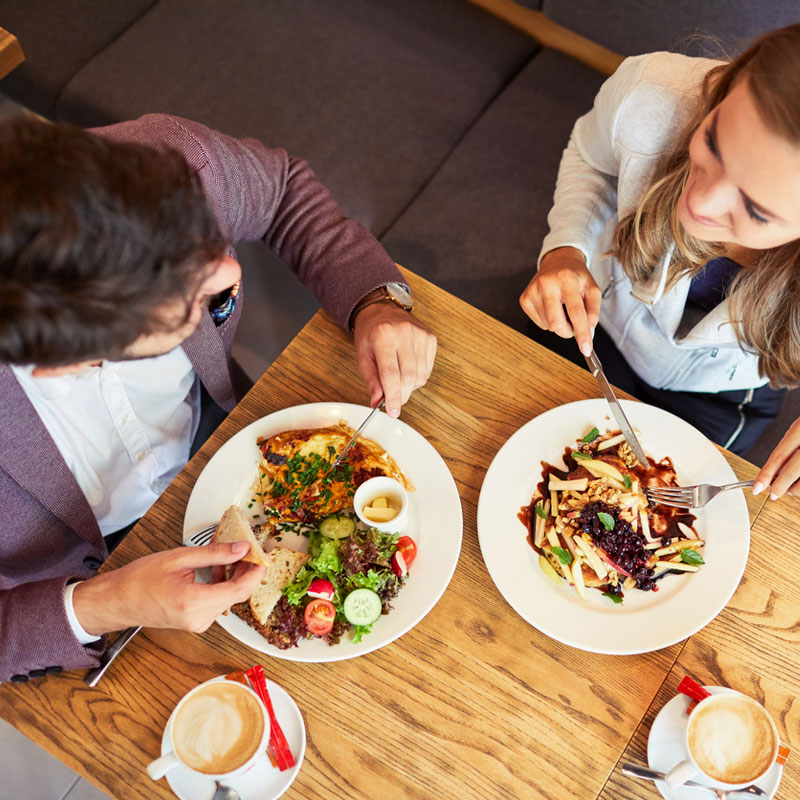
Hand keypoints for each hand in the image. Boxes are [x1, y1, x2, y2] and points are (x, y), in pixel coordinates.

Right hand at [72, 542, 265, 635]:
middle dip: (246, 571)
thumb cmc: (140, 579)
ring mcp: (197, 624)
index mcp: (195, 603)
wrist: (116, 601)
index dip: (256, 572)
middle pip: (237, 594)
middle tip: (247, 548)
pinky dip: (221, 585)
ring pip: (228, 598)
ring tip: (226, 556)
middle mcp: (199, 619)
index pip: (240, 590)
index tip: (263, 555)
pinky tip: (214, 570)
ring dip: (233, 577)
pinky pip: (217, 602)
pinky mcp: (195, 622)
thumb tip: (242, 548)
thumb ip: (214, 554)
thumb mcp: (179, 558)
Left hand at [352, 302, 436, 417]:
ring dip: (409, 385)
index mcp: (383, 336)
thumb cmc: (370, 334)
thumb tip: (377, 402)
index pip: (391, 375)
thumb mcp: (363, 356)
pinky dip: (418, 376)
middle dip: (402, 394)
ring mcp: (420, 334)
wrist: (381, 310)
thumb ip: (371, 380)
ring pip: (420, 376)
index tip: (393, 412)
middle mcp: (404, 333)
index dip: (393, 397)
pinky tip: (407, 367)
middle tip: (394, 399)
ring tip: (398, 376)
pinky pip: (428, 369)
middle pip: (409, 377)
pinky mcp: (431, 338)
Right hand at [519, 247, 600, 356]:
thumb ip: (594, 311)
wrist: (558, 260)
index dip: (582, 332)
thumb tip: (588, 332)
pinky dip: (549, 321)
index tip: (586, 349)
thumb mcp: (592, 288)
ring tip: (562, 309)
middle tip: (574, 326)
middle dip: (568, 332)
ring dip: (559, 324)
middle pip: (557, 324)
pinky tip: (551, 307)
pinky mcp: (524, 299)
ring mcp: (532, 291)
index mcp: (567, 279)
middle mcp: (547, 284)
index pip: (576, 312)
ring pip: (548, 326)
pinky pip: (540, 324)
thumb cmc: (576, 276)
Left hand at [753, 416, 799, 498]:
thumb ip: (788, 448)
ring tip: (790, 488)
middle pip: (792, 471)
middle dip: (780, 486)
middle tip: (774, 494)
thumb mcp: (798, 429)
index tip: (756, 488)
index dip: (765, 475)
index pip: (778, 457)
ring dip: (796, 488)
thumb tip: (773, 472)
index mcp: (799, 430)